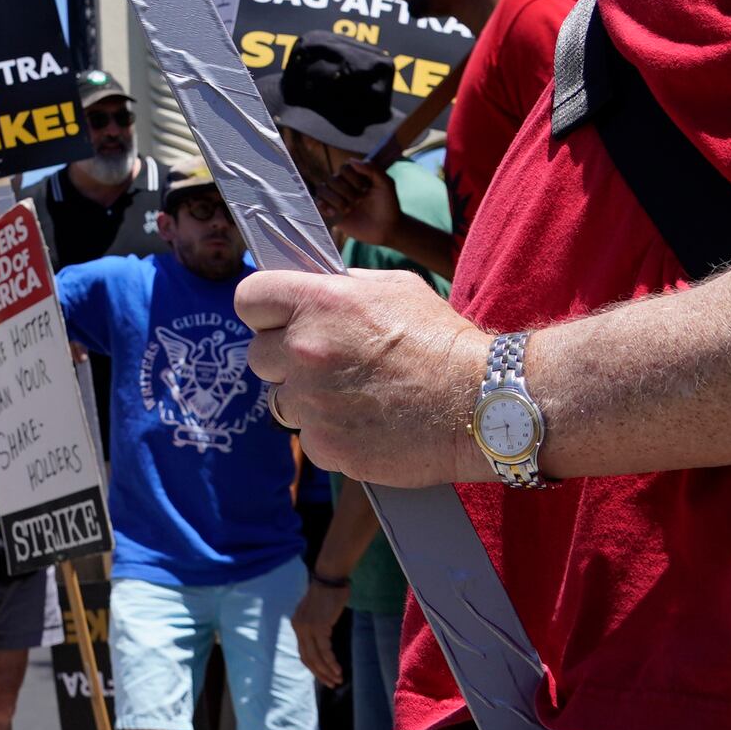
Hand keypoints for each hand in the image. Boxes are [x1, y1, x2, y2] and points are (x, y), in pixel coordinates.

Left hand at [236, 267, 491, 488]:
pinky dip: (329, 433)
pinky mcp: (325, 445)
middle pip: (257, 354)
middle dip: (284, 357)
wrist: (482, 403)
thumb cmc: (441, 340)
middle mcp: (304, 350)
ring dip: (306, 398)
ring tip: (352, 395)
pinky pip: (308, 437)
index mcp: (317, 303)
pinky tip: (364, 423)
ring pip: (281, 400)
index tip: (276, 318)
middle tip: (326, 362)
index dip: (264, 309)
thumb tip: (308, 284)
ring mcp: (312, 401)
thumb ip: (341, 285)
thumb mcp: (393, 288)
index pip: (248, 298)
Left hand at [290, 575, 349, 688]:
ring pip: (315, 657)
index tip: (324, 676)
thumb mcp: (318, 613)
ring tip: (337, 680)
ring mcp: (307, 627)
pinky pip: (324, 650)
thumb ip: (317, 627)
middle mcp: (299, 627)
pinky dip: (331, 662)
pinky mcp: (319, 626)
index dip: (314, 667)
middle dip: (319, 673)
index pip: (303, 652)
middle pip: (307, 658)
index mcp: (297, 624)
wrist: (330, 578)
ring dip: (326, 671)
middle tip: (331, 684)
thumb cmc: (329, 594)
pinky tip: (338, 670)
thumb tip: (324, 644)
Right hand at [327, 162, 404, 249]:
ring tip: (348, 209)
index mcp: (355, 176)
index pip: (344, 168)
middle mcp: (343, 185)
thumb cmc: (388, 205)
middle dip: (346, 191)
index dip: (353, 178)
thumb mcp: (386, 184)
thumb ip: (372, 169)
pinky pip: (317, 203)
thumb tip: (351, 160)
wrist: (386, 229)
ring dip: (335, 199)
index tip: (366, 189)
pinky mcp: (331, 212)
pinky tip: (334, 213)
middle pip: (332, 179)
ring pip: (322, 189)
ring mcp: (336, 198)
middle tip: (359, 201)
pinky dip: (322, 206)